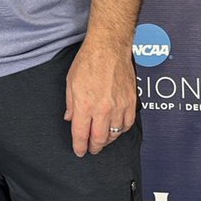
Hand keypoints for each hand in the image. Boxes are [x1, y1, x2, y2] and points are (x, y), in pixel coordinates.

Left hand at [64, 39, 137, 156]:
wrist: (109, 48)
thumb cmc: (88, 62)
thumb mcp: (70, 83)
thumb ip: (70, 104)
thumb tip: (70, 119)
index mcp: (85, 105)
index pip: (81, 134)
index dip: (80, 146)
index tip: (80, 151)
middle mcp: (103, 109)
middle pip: (99, 138)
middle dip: (94, 147)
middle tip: (91, 149)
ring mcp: (119, 106)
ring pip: (115, 134)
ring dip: (107, 140)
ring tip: (102, 140)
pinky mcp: (131, 102)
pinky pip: (127, 124)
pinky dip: (121, 130)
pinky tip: (116, 129)